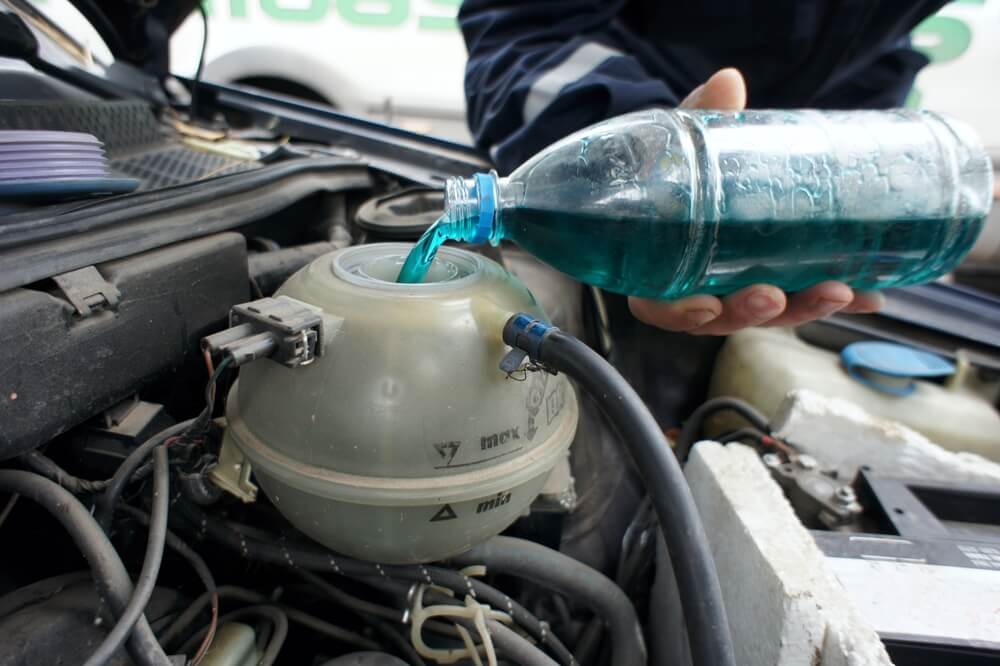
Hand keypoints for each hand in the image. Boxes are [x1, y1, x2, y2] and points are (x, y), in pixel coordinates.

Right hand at [628, 68, 883, 334]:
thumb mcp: (679, 140)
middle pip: (720, 318)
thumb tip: (728, 80)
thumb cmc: (673, 165)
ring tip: (839, 291)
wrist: (690, 167)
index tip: (704, 306)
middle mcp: (696, 286)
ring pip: (767, 313)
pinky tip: (873, 294)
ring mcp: (737, 287)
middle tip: (774, 297)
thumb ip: (698, 118)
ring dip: (803, 308)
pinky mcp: (775, 278)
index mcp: (658, 265)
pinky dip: (836, 297)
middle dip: (751, 312)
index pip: (660, 305)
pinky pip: (802, 296)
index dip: (679, 313)